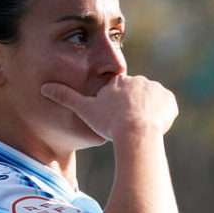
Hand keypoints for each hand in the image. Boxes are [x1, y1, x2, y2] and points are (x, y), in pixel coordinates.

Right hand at [40, 75, 177, 140]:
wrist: (136, 132)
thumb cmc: (109, 122)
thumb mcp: (84, 110)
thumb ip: (66, 97)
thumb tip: (44, 87)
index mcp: (119, 82)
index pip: (118, 93)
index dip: (117, 108)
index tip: (116, 120)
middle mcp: (138, 81)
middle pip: (135, 97)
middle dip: (132, 110)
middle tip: (128, 127)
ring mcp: (155, 89)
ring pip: (151, 102)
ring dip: (147, 113)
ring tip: (139, 129)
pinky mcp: (169, 100)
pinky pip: (167, 108)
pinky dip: (162, 117)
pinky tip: (153, 128)